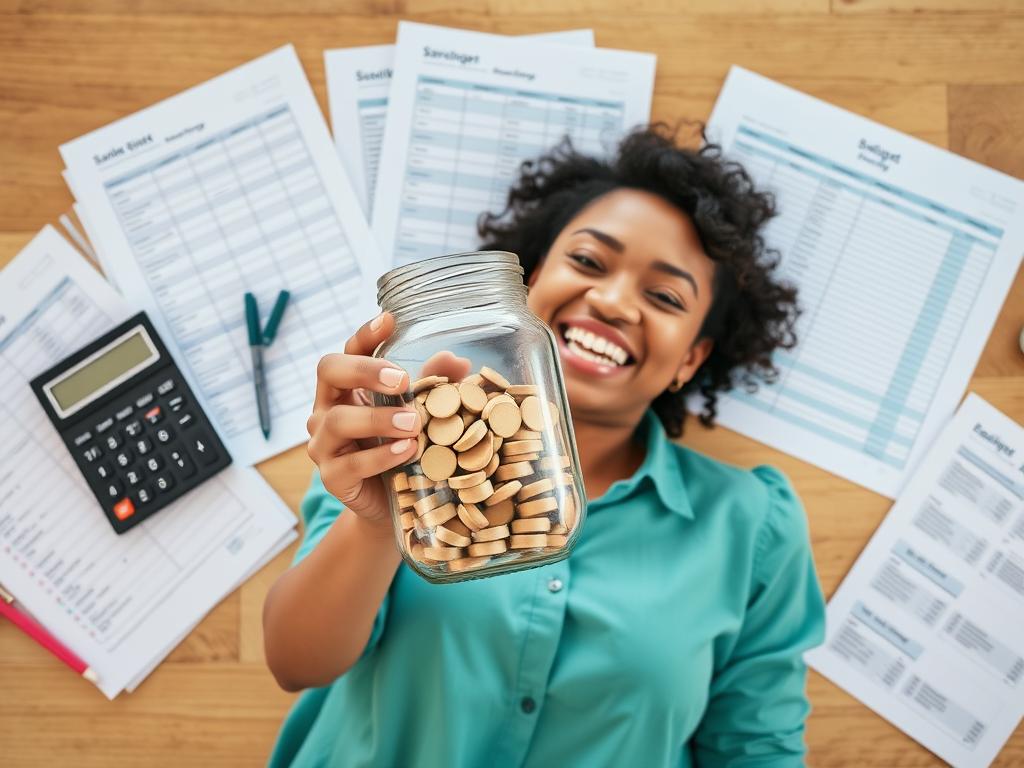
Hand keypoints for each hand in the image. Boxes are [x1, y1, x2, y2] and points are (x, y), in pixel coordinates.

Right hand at [306, 313, 469, 527]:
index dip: (365, 334)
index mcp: (347, 388)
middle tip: (400, 379)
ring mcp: (324, 444)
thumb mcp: (419, 414)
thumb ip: (432, 386)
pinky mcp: (332, 478)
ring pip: (336, 421)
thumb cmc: (403, 450)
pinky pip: (350, 464)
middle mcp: (327, 409)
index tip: (390, 321)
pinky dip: (381, 456)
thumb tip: (456, 361)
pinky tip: (408, 450)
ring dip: (378, 419)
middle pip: (329, 372)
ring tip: (413, 422)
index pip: (348, 351)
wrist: (391, 506)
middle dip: (364, 370)